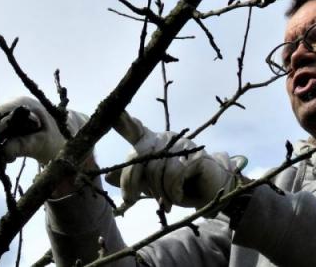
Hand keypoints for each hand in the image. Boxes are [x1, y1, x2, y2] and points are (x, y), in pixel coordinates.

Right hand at [0, 96, 86, 163]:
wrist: (69, 135)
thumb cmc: (60, 138)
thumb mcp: (44, 144)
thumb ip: (25, 146)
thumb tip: (3, 151)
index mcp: (23, 104)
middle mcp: (13, 104)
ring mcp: (8, 112)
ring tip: (4, 162)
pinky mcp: (6, 122)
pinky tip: (5, 158)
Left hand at [107, 113, 247, 211]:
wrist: (207, 192)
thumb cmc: (176, 185)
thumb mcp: (149, 184)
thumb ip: (131, 179)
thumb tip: (108, 178)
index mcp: (151, 142)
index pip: (134, 130)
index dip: (123, 121)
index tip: (114, 113)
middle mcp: (164, 138)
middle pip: (138, 156)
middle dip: (131, 182)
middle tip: (130, 202)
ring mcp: (181, 143)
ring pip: (156, 169)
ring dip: (157, 193)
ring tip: (164, 203)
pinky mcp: (195, 153)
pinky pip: (174, 175)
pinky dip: (173, 192)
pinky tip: (178, 197)